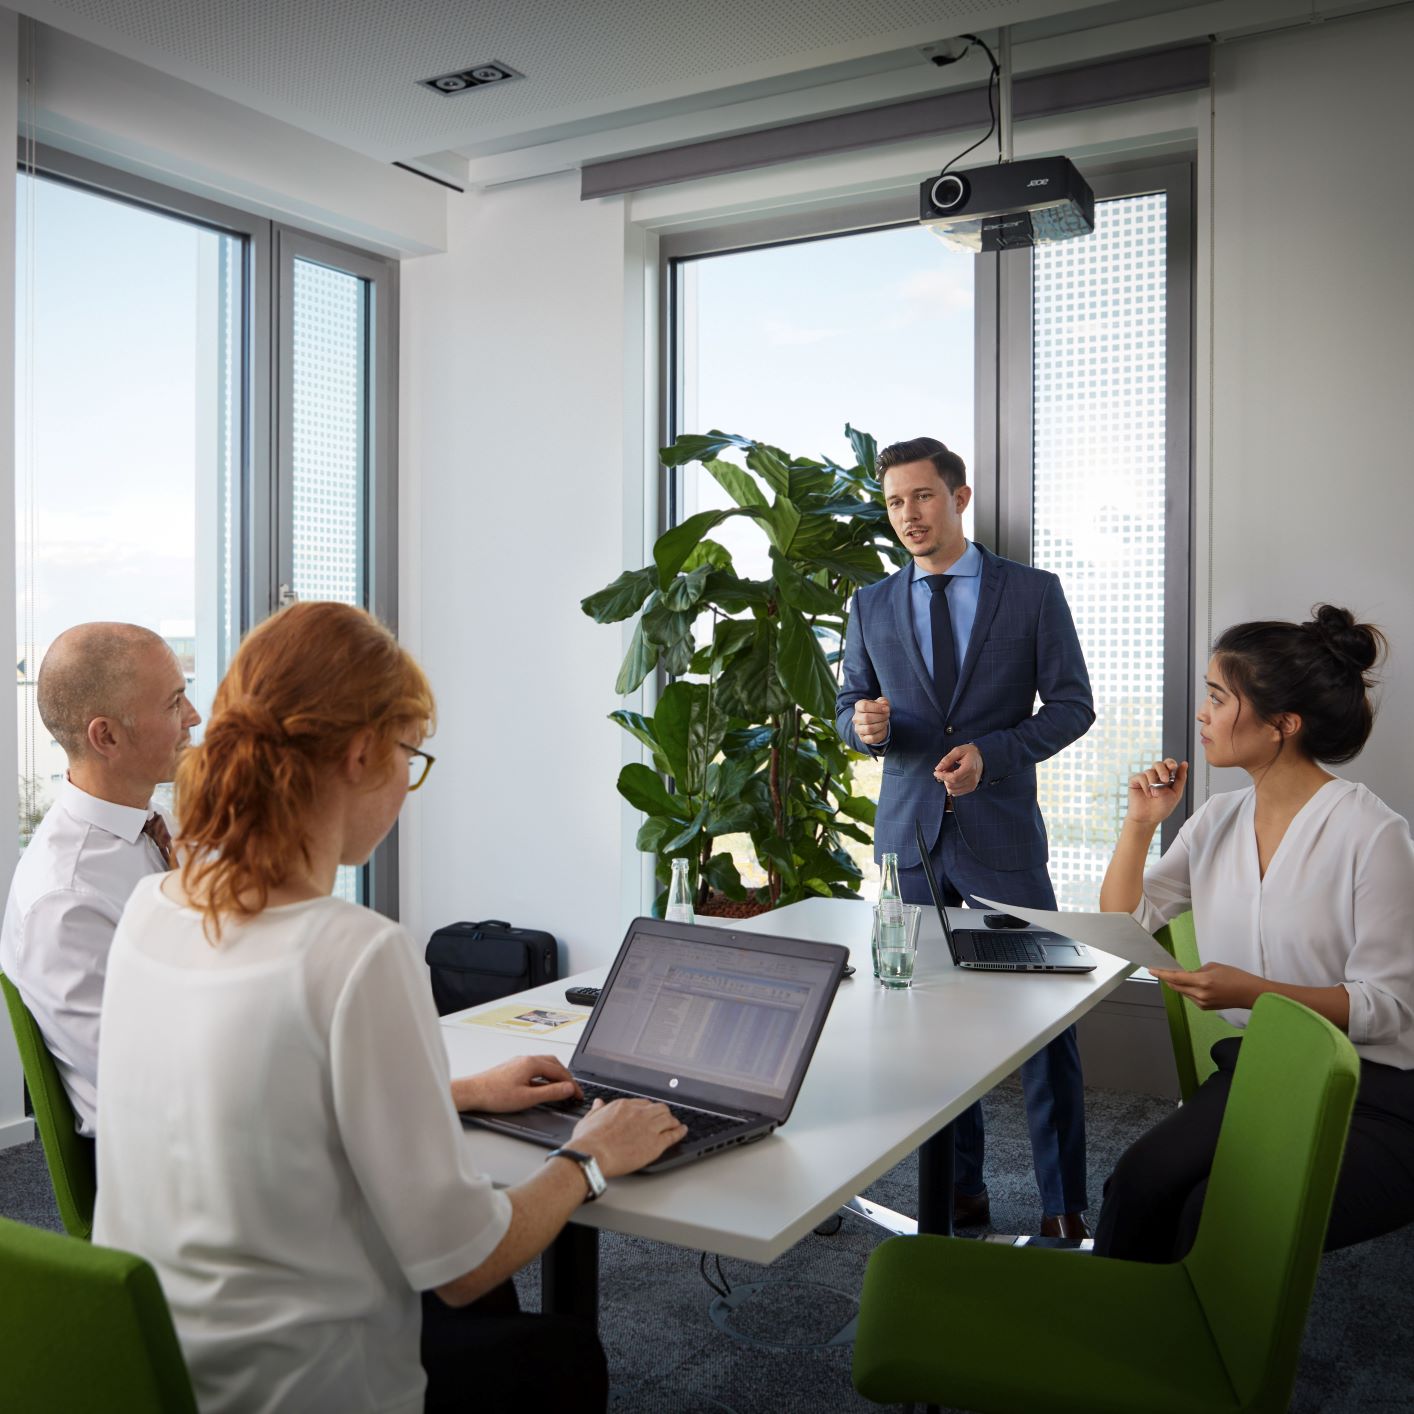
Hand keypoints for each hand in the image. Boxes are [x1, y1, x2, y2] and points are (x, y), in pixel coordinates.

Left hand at [451, 1055, 579, 1113]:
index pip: (560, 1072)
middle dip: (566, 1077)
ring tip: (561, 1088)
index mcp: (532, 1063)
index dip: (572, 1084)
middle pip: (554, 1064)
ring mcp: (519, 1062)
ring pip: (544, 1064)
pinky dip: (544, 1076)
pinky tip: (542, 1087)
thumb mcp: (527, 1097)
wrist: (472, 1092)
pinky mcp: (513, 1068)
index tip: (579, 1095)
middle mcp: (526, 1059)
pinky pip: (535, 1068)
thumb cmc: (494, 1095)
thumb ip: (550, 1093)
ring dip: (555, 1075)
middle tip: (573, 1090)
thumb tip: (568, 1089)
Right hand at [569, 1098, 687, 1177]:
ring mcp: (649, 1128)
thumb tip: (598, 1103)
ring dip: (672, 1121)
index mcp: (623, 1106)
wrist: (592, 1155)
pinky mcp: (655, 1144)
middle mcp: (639, 1114)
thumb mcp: (589, 1119)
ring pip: (668, 1119)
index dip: (647, 1109)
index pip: (642, 1104)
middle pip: (658, 1108)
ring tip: (676, 1124)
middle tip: (664, 1118)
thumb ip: (597, 1110)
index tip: (648, 1114)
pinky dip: (680, 1132)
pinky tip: (682, 1131)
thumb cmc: (588, 1141)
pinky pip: (673, 1135)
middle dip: (662, 1113)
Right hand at [853, 697, 889, 746]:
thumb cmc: (877, 710)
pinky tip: (884, 728)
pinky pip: (872, 738)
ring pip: (869, 729)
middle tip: (887, 715)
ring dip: (881, 725)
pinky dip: (881, 733)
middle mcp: (856, 718)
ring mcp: (858, 729)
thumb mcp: (880, 703)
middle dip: (881, 716)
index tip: (886, 708)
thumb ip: (883, 701)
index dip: (877, 707)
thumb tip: (884, 703)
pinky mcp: (863, 738)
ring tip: (886, 721)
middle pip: (867, 718)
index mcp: (858, 706)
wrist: (874, 721)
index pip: (864, 706)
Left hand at [934, 743, 982, 795]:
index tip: (936, 772)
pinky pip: (956, 793)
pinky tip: (954, 778)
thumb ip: (947, 759)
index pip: (953, 778)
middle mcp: (972, 779)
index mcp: (970, 768)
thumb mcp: (958, 751)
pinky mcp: (971, 789)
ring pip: (952, 791)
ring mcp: (972, 785)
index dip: (942, 776)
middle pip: (951, 785)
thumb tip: (938, 769)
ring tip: (951, 773)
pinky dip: (952, 786)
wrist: (982, 757)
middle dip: (944, 778)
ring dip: (948, 782)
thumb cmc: (970, 753)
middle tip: (946, 769)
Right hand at [1124, 758, 1188, 826]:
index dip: (1170, 763)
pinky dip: (1145, 786)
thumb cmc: (1161, 808)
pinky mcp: (1135, 781)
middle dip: (1163, 771)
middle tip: (1165, 780)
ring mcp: (1144, 778)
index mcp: (1166, 777)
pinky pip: (1140, 777)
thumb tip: (1184, 763)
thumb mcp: (1175, 793)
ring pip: (1149, 771)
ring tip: (1155, 794)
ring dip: (1154, 783)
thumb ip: (1180, 778)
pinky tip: (1147, 794)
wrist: (1148, 818)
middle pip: (1158, 764)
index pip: (1168, 764)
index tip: (1173, 767)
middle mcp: (1155, 776)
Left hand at [1150, 962, 1260, 1010]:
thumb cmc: (1236, 977)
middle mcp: (1200, 994)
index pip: (1176, 978)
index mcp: (1203, 981)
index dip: (1162, 974)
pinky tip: (1194, 985)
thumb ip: (1196, 971)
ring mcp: (1202, 1003)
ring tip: (1184, 977)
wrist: (1251, 994)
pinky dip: (1188, 990)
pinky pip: (1191, 997)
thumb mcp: (1214, 967)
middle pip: (1176, 987)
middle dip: (1167, 979)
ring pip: (1183, 992)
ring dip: (1179, 985)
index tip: (1152, 969)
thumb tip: (1187, 975)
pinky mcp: (1205, 1008)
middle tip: (1161, 971)